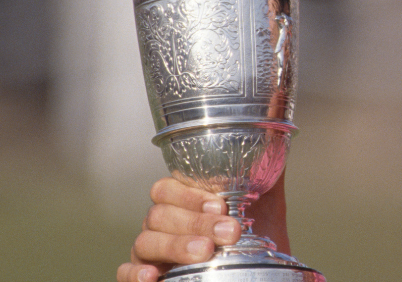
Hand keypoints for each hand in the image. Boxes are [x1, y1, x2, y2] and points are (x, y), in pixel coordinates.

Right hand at [115, 173, 289, 281]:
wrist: (259, 270)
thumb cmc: (256, 236)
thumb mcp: (265, 205)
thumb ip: (266, 173)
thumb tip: (276, 134)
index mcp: (182, 201)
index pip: (167, 188)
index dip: (191, 196)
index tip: (222, 206)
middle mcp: (160, 224)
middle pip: (159, 215)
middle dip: (195, 222)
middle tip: (228, 232)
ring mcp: (149, 252)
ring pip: (145, 242)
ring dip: (175, 246)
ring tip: (205, 251)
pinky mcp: (142, 277)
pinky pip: (125, 274)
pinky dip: (135, 274)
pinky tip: (153, 276)